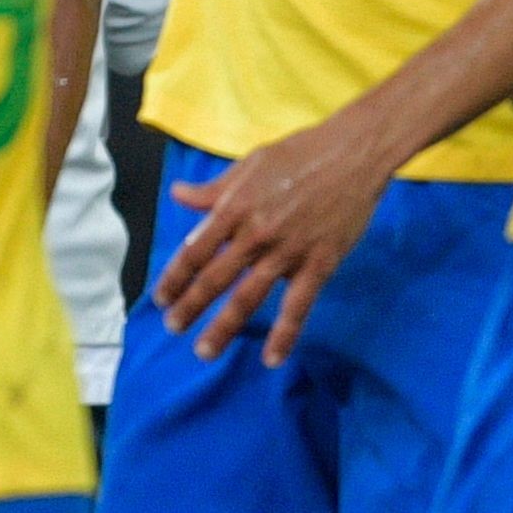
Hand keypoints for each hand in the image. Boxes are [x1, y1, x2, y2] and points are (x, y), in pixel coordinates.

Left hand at [152, 112, 397, 365]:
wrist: (352, 154)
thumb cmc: (298, 154)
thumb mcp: (249, 164)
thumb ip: (214, 189)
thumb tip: (178, 195)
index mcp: (234, 207)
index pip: (195, 250)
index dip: (175, 276)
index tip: (161, 297)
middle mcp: (255, 233)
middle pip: (215, 278)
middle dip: (190, 306)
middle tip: (172, 328)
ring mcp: (287, 252)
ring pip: (249, 297)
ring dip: (223, 326)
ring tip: (204, 351)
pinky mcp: (319, 264)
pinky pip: (298, 306)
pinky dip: (284, 335)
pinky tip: (272, 359)